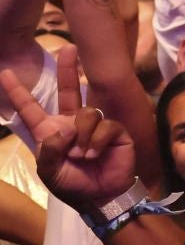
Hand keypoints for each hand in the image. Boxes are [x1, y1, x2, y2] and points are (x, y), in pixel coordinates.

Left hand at [0, 45, 136, 209]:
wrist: (102, 196)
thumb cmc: (72, 185)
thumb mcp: (49, 171)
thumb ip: (49, 150)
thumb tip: (65, 129)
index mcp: (51, 131)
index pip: (31, 109)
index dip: (18, 92)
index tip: (4, 73)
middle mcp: (72, 124)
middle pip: (68, 90)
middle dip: (67, 69)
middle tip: (68, 48)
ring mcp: (94, 126)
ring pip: (86, 113)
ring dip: (82, 136)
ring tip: (83, 156)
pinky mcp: (114, 131)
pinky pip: (104, 125)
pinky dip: (96, 142)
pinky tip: (95, 154)